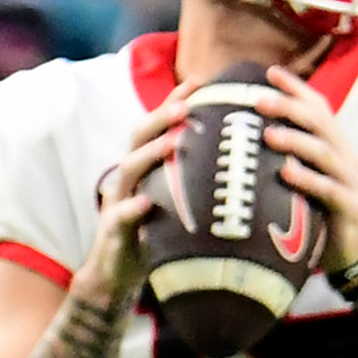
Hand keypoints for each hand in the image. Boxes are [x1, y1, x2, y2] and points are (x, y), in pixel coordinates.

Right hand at [85, 92, 196, 305]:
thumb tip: (243, 165)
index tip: (201, 82)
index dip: (175, 102)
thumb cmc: (156, 236)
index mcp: (146, 168)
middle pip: (139, 137)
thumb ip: (197, 182)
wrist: (118, 276)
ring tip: (174, 142)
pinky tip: (148, 203)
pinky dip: (133, 208)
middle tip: (188, 105)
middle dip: (162, 117)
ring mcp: (119, 202)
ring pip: (130, 169)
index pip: (159, 126)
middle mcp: (130, 178)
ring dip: (151, 153)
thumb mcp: (178, 204)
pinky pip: (121, 216)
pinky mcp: (114, 231)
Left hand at [250, 66, 357, 282]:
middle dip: (290, 108)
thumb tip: (245, 134)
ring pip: (324, 153)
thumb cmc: (319, 210)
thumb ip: (286, 155)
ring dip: (295, 140)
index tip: (270, 72)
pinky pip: (329, 190)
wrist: (351, 252)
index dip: (297, 89)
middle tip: (259, 100)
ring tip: (268, 134)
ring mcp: (351, 182)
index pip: (319, 108)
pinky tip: (286, 173)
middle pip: (321, 124)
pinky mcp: (351, 207)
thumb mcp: (304, 177)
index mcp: (335, 146)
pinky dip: (308, 179)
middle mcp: (345, 157)